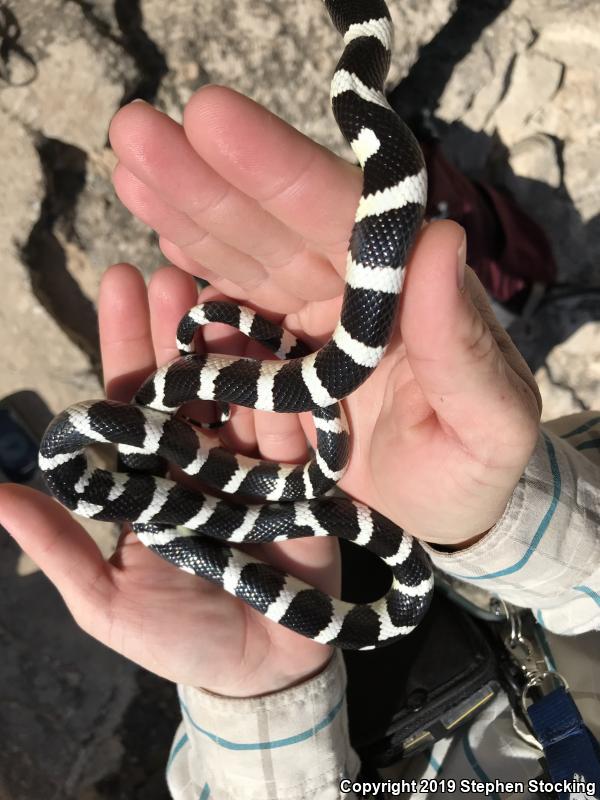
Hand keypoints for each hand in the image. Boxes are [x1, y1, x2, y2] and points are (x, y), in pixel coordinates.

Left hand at [0, 264, 337, 696]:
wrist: (260, 674)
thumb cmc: (180, 637)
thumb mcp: (106, 602)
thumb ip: (59, 546)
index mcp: (156, 476)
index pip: (138, 402)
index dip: (128, 345)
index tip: (121, 285)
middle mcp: (205, 459)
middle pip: (191, 385)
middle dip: (179, 330)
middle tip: (171, 272)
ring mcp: (257, 467)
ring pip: (243, 396)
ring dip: (234, 347)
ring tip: (224, 296)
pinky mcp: (306, 483)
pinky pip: (297, 433)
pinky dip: (288, 393)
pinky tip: (280, 348)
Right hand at [108, 87, 541, 546]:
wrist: (440, 517)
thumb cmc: (472, 473)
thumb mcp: (490, 424)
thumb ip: (464, 344)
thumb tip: (440, 238)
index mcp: (404, 297)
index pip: (340, 219)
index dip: (278, 170)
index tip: (212, 117)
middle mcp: (351, 301)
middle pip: (273, 231)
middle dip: (206, 181)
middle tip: (137, 129)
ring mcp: (306, 333)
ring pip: (240, 264)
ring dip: (185, 216)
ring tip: (130, 166)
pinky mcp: (274, 371)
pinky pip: (227, 322)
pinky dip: (194, 284)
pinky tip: (160, 247)